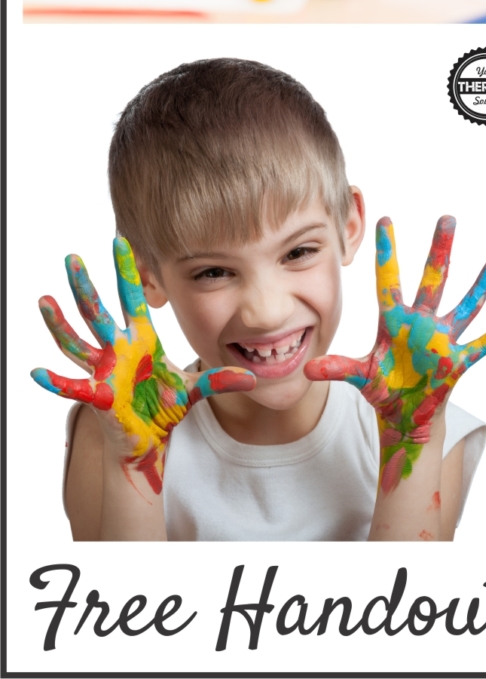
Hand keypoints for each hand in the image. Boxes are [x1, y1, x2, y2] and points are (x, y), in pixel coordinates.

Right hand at [32, 237, 254, 494]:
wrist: (149, 440)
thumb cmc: (164, 407)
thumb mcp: (194, 389)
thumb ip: (221, 379)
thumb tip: (255, 375)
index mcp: (140, 339)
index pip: (132, 297)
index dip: (126, 270)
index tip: (120, 239)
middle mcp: (117, 349)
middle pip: (97, 311)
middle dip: (84, 285)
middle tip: (71, 257)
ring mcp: (103, 370)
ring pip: (76, 341)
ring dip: (59, 323)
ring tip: (44, 300)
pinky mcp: (97, 396)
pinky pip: (73, 388)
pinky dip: (55, 381)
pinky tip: (37, 372)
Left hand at [306, 216, 485, 491]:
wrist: (404, 414)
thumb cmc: (383, 388)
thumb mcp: (361, 375)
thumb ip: (338, 368)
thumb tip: (307, 369)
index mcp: (394, 321)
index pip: (388, 280)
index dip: (387, 252)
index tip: (384, 219)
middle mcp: (421, 322)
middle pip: (432, 280)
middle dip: (439, 250)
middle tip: (447, 217)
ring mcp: (442, 340)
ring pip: (464, 306)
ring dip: (480, 285)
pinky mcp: (457, 361)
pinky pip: (482, 344)